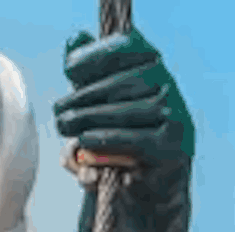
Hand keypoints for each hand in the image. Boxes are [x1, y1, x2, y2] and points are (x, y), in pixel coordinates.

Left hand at [54, 27, 193, 183]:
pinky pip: (136, 140)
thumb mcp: (99, 102)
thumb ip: (88, 70)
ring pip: (127, 110)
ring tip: (65, 126)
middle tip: (59, 112)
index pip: (126, 46)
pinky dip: (107, 140)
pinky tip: (84, 142)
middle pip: (123, 82)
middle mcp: (168, 85)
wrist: (146, 190)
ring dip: (90, 117)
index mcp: (152, 65)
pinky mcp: (174, 147)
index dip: (95, 54)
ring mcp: (175, 115)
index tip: (69, 70)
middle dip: (84, 96)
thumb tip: (75, 37)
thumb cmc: (117, 139)